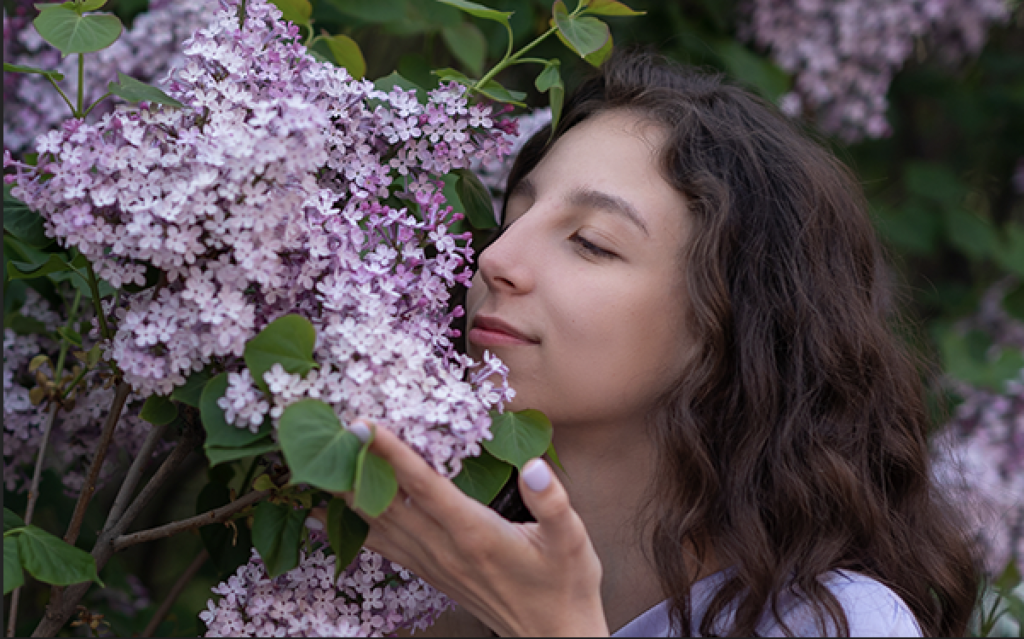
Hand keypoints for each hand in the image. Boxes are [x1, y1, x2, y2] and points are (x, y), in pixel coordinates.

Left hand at [312, 421, 607, 636]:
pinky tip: (321, 515)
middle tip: (321, 432)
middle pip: (385, 502)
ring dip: (343, 492)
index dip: (391, 454)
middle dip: (352, 465)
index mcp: (475, 533)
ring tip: (314, 462)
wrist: (554, 636)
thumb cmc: (564, 583)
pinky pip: (380, 545)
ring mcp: (432, 563)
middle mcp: (445, 548)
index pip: (424, 486)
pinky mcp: (429, 572)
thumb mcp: (572, 539)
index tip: (362, 424)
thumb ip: (553, 502)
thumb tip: (535, 467)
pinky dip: (349, 526)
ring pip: (376, 524)